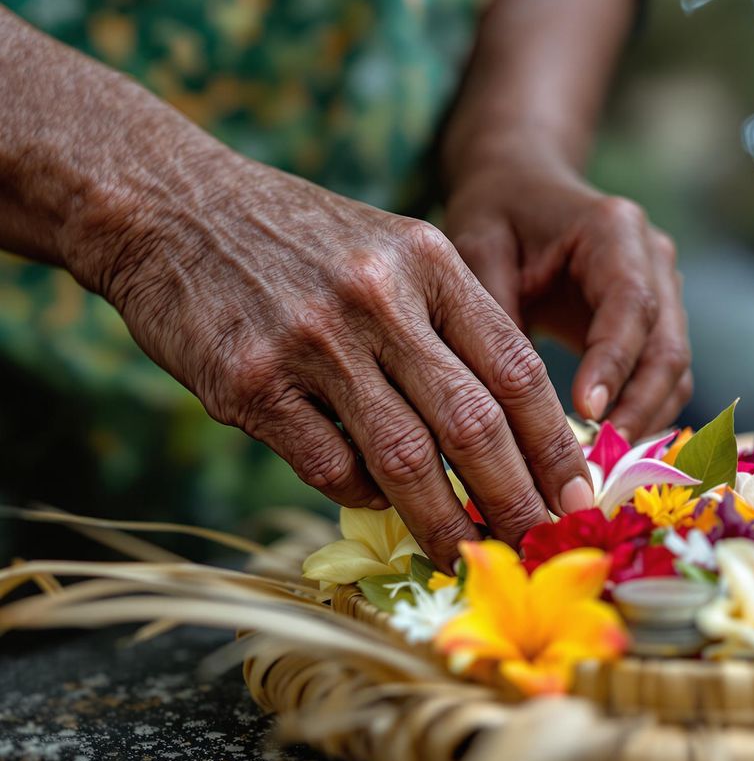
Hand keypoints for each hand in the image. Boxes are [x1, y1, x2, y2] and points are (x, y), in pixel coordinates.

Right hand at [73, 148, 593, 568]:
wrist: (171, 206)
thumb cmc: (298, 238)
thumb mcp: (392, 249)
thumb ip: (447, 325)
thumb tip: (506, 432)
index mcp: (428, 261)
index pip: (516, 369)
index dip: (554, 444)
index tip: (575, 493)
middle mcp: (379, 297)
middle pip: (473, 422)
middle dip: (516, 498)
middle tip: (539, 544)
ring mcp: (313, 340)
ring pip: (405, 457)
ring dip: (444, 520)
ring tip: (467, 554)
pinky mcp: (251, 382)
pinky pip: (329, 465)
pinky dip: (362, 494)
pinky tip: (375, 499)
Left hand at [443, 161, 692, 438]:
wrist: (523, 186)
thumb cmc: (497, 214)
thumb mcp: (478, 246)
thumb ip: (492, 310)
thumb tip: (500, 394)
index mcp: (614, 230)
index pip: (631, 304)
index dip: (614, 363)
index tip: (584, 413)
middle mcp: (654, 259)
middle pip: (668, 346)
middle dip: (638, 408)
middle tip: (596, 461)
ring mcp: (665, 291)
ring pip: (675, 370)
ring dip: (643, 421)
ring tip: (597, 468)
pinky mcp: (658, 322)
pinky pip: (663, 378)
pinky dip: (640, 415)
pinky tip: (603, 451)